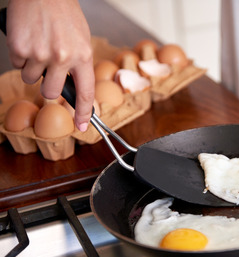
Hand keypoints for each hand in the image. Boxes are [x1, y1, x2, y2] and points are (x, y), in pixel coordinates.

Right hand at [6, 0, 93, 130]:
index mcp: (83, 56)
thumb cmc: (64, 13)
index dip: (84, 112)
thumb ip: (78, 64)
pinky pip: (17, 64)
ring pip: (31, 79)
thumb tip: (73, 87)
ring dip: (32, 67)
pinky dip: (20, 55)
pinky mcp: (20, 48)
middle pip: (50, 93)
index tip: (82, 125)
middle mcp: (62, 58)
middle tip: (47, 71)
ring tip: (39, 46)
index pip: (85, 92)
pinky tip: (28, 39)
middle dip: (47, 87)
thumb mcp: (82, 40)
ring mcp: (40, 54)